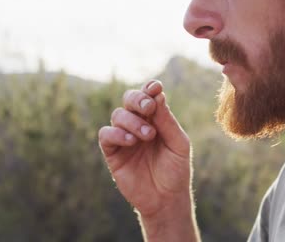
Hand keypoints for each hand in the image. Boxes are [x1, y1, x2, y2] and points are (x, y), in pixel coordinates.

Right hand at [98, 80, 191, 216]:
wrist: (167, 198)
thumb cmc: (176, 169)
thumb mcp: (178, 143)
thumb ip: (166, 121)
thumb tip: (158, 95)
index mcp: (156, 119)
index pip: (149, 97)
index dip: (150, 89)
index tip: (155, 87)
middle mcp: (139, 125)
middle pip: (129, 100)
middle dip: (138, 99)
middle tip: (148, 108)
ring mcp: (125, 138)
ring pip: (118, 115)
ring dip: (132, 121)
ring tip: (148, 135)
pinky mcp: (113, 153)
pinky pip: (106, 135)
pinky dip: (117, 134)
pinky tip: (131, 141)